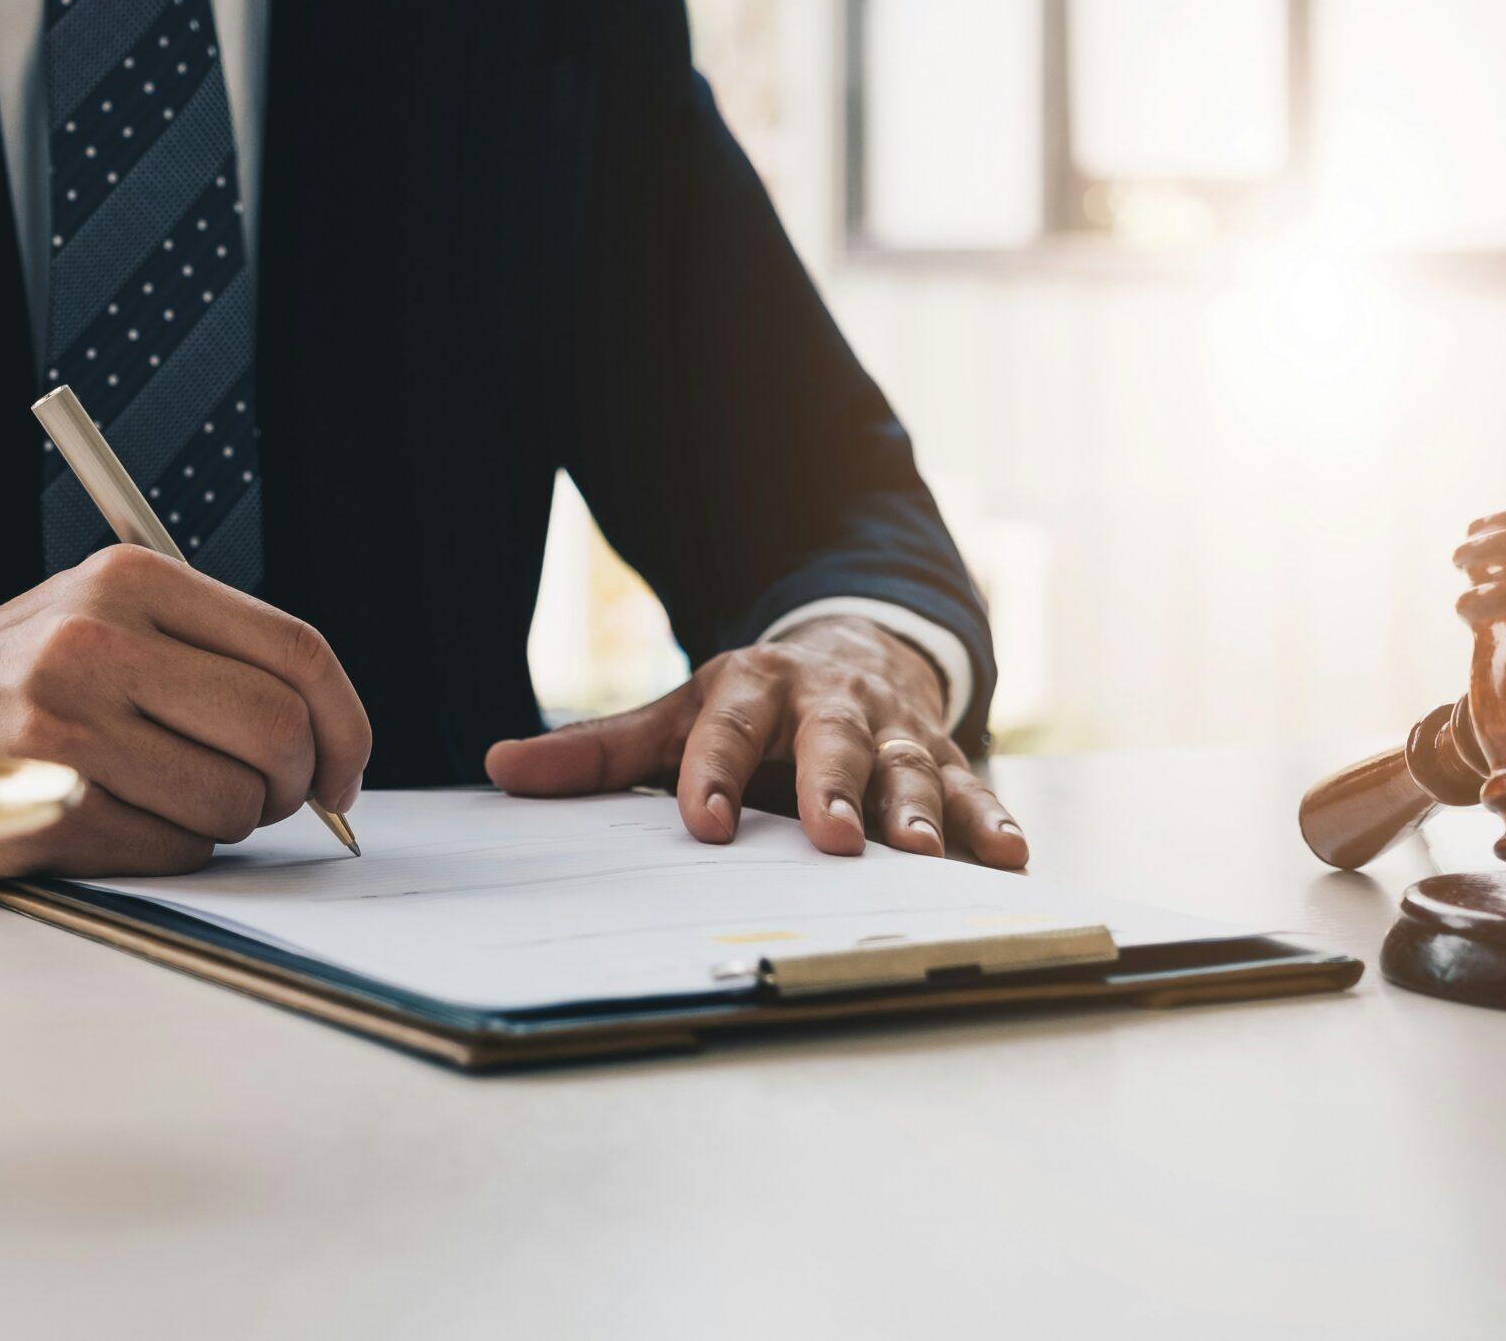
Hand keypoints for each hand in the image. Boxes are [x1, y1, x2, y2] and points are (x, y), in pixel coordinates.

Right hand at [0, 545, 372, 889]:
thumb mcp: (94, 619)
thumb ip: (201, 652)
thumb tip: (324, 730)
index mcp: (129, 580)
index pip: (297, 651)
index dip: (346, 724)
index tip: (344, 770)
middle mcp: (98, 639)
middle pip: (279, 728)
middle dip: (294, 784)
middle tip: (271, 802)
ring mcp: (65, 723)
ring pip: (230, 800)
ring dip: (226, 822)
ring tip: (173, 803)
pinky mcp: (41, 802)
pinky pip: (170, 846)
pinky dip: (170, 848)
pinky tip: (121, 824)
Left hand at [484, 615, 1025, 868]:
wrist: (853, 647)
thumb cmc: (750, 705)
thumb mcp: (675, 714)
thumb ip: (596, 752)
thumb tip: (498, 769)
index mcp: (753, 687)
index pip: (726, 726)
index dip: (713, 773)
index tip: (703, 823)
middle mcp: (829, 703)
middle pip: (831, 741)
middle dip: (833, 787)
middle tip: (833, 835)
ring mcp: (892, 729)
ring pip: (908, 766)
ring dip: (917, 809)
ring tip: (917, 853)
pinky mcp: (944, 758)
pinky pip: (974, 791)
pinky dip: (990, 823)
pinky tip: (1006, 859)